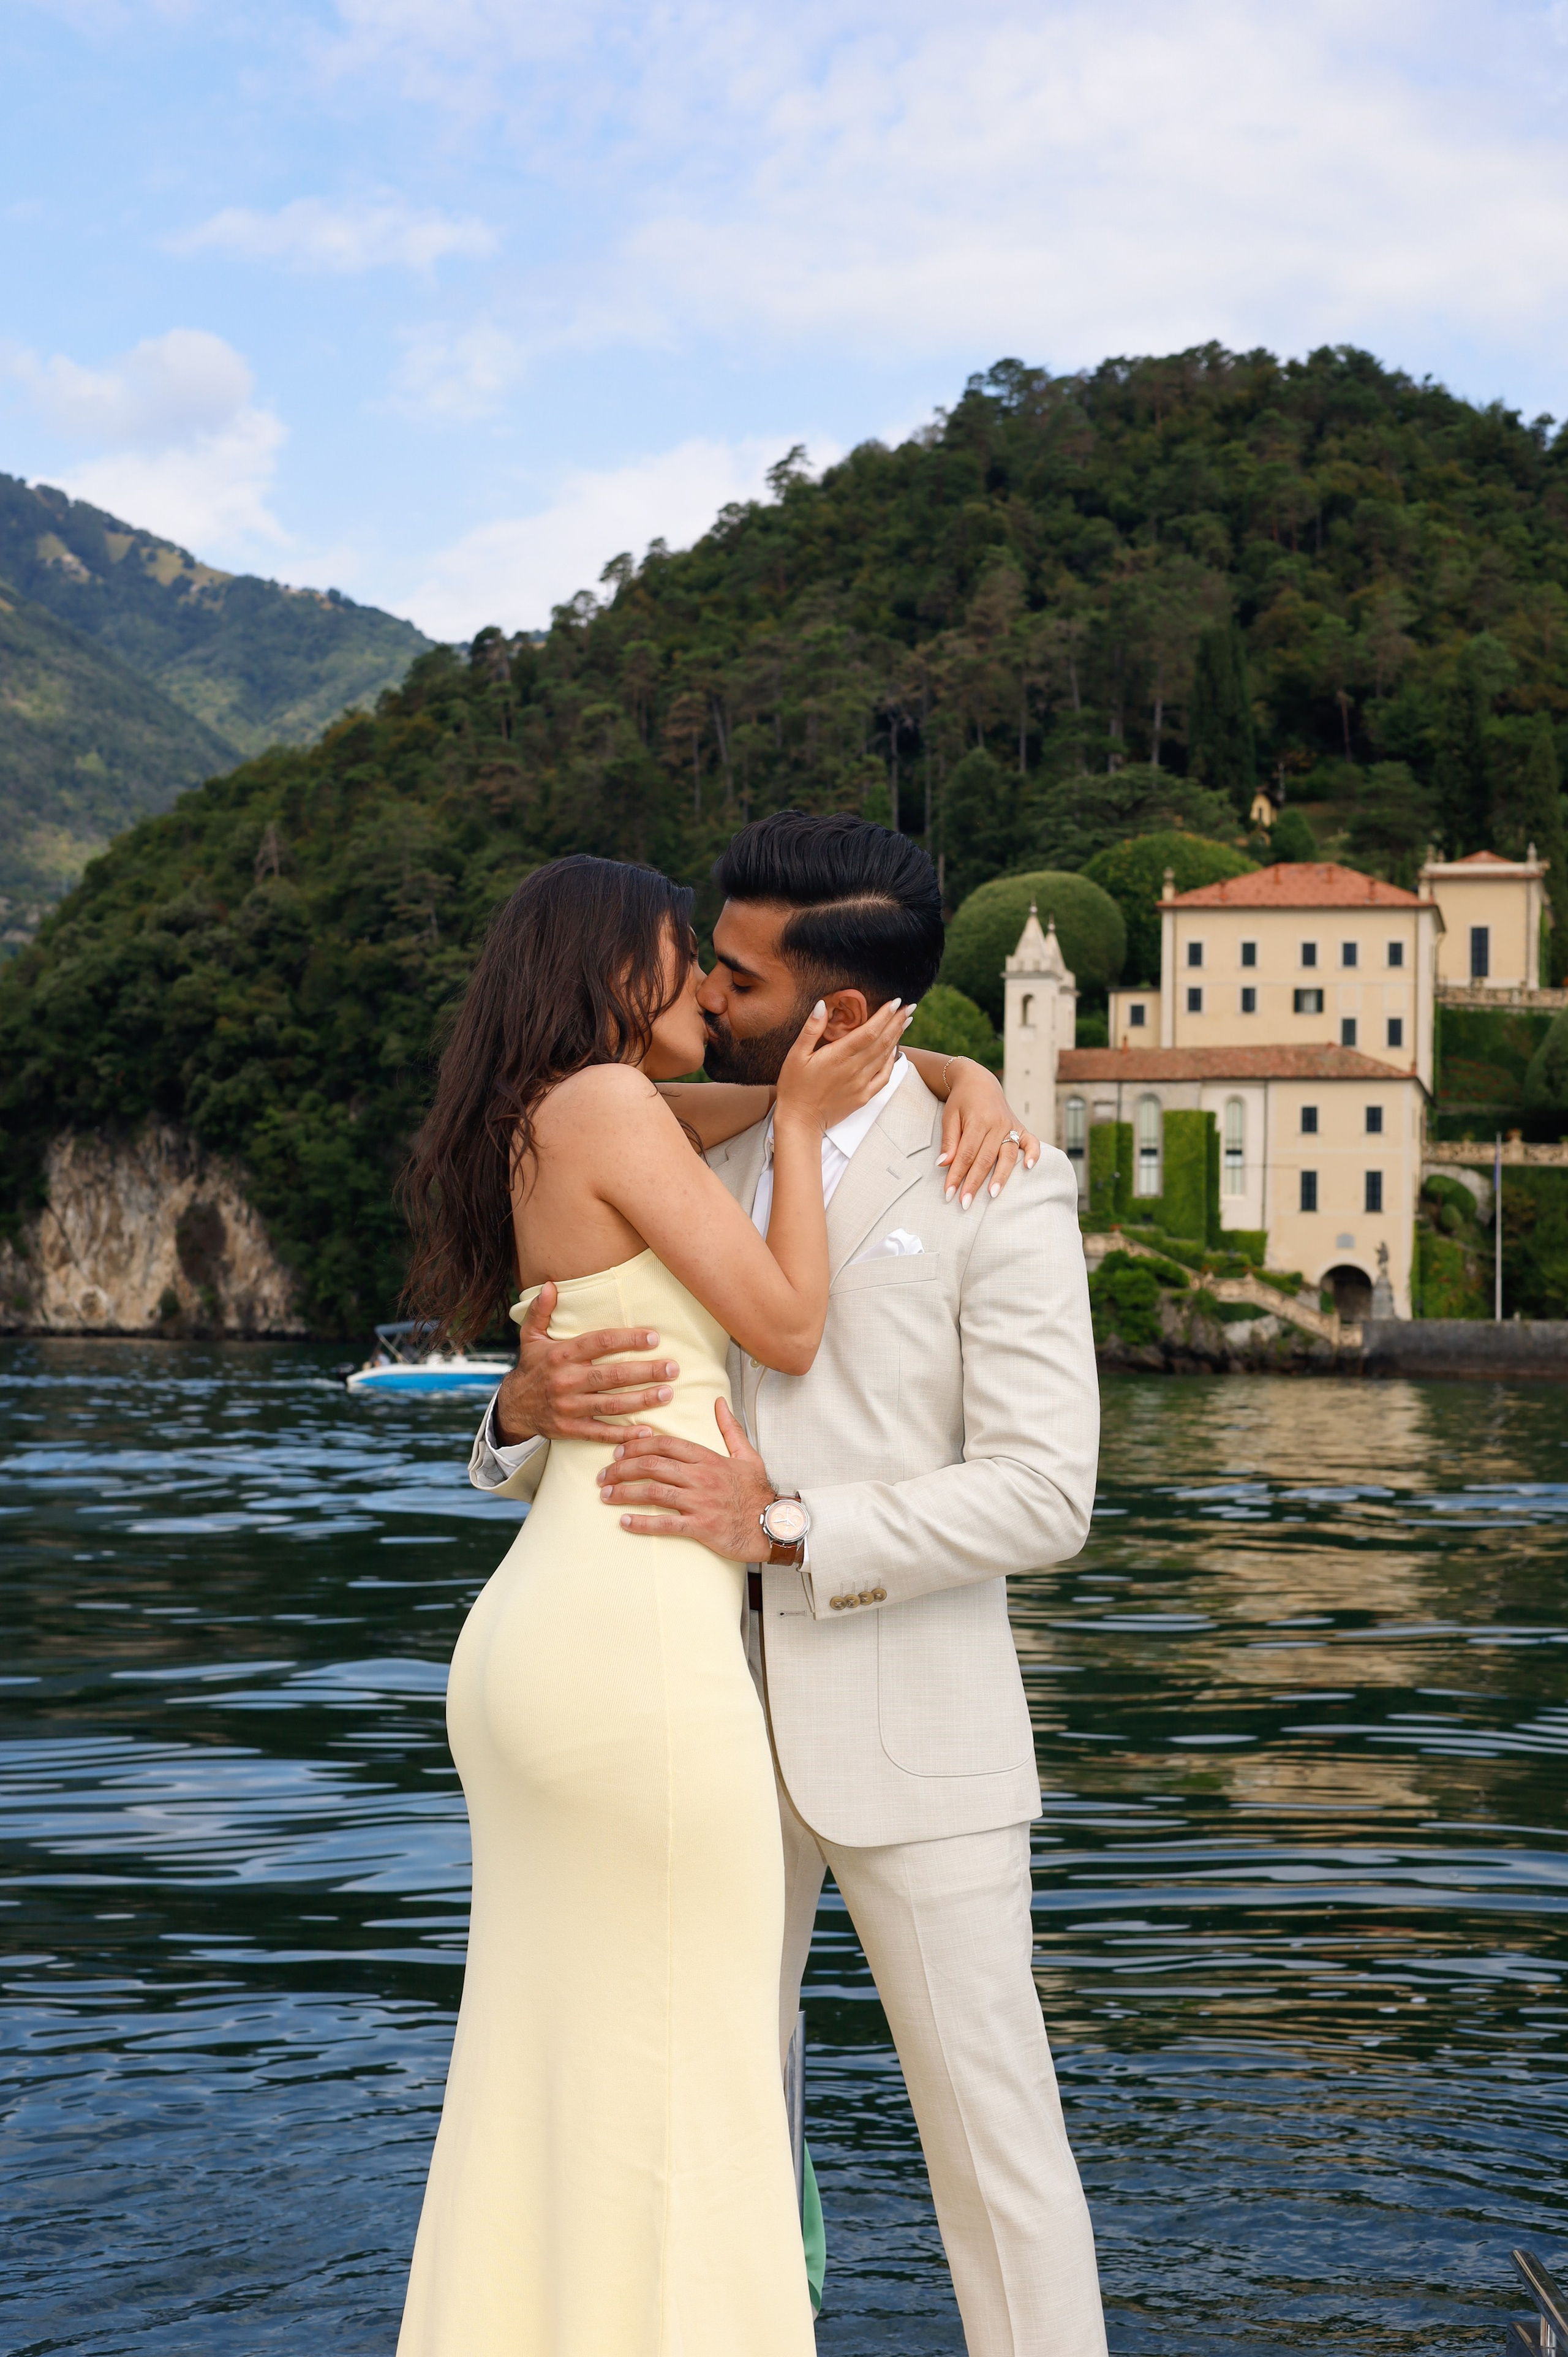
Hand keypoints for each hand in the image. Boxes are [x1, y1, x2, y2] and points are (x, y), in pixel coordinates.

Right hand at [493, 1282, 679, 1444]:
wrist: (512, 1407)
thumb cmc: (531, 1367)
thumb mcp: (530, 1337)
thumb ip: (541, 1311)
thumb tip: (550, 1284)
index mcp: (561, 1355)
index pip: (599, 1344)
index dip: (627, 1340)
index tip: (654, 1337)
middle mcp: (565, 1381)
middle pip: (611, 1376)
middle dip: (644, 1372)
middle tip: (672, 1368)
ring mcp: (568, 1407)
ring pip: (610, 1405)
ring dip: (641, 1401)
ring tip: (667, 1394)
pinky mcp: (570, 1430)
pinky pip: (599, 1433)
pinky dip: (622, 1435)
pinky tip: (646, 1431)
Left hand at [597, 1400, 774, 1560]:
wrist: (774, 1525)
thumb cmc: (758, 1492)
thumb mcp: (748, 1455)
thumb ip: (730, 1428)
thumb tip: (719, 1401)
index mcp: (708, 1458)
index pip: (666, 1444)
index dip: (637, 1445)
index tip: (619, 1451)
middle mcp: (701, 1477)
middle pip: (652, 1465)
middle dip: (622, 1468)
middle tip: (603, 1475)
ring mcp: (700, 1502)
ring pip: (653, 1492)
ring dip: (624, 1493)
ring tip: (605, 1495)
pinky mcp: (701, 1527)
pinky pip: (665, 1524)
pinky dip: (641, 1523)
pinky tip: (623, 1522)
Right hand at [775, 995, 909, 1135]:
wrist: (800, 1120)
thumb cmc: (794, 1086)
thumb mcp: (796, 1054)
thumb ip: (811, 1029)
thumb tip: (822, 1005)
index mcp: (838, 1056)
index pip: (869, 1031)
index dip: (884, 1016)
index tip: (896, 1002)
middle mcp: (854, 1069)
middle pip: (882, 1041)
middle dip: (897, 1022)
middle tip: (909, 1008)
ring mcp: (861, 1084)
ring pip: (885, 1057)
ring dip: (897, 1038)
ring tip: (906, 1022)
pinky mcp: (863, 1097)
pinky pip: (884, 1077)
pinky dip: (891, 1062)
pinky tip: (894, 1051)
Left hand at [937, 1063, 1040, 1208]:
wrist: (978, 1080)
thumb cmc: (961, 1101)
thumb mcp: (949, 1116)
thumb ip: (949, 1141)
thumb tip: (944, 1164)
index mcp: (978, 1120)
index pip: (966, 1154)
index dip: (957, 1175)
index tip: (949, 1193)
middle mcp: (997, 1124)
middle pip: (985, 1159)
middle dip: (974, 1183)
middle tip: (965, 1203)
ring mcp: (1011, 1126)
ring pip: (1007, 1155)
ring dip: (1000, 1176)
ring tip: (992, 1195)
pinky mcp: (1021, 1127)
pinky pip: (1031, 1142)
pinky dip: (1033, 1154)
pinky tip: (1029, 1168)